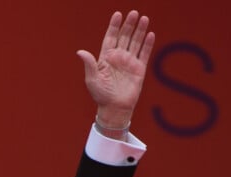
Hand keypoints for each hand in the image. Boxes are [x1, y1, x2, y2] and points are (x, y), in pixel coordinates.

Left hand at [78, 10, 154, 128]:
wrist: (114, 108)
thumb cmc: (101, 95)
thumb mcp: (92, 80)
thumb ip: (89, 65)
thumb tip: (80, 52)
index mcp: (106, 58)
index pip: (110, 37)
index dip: (114, 26)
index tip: (117, 14)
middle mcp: (118, 57)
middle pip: (124, 37)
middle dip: (129, 25)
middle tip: (133, 13)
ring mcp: (129, 62)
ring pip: (135, 42)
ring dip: (140, 30)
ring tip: (144, 18)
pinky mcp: (139, 69)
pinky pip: (144, 53)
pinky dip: (148, 44)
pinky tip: (150, 34)